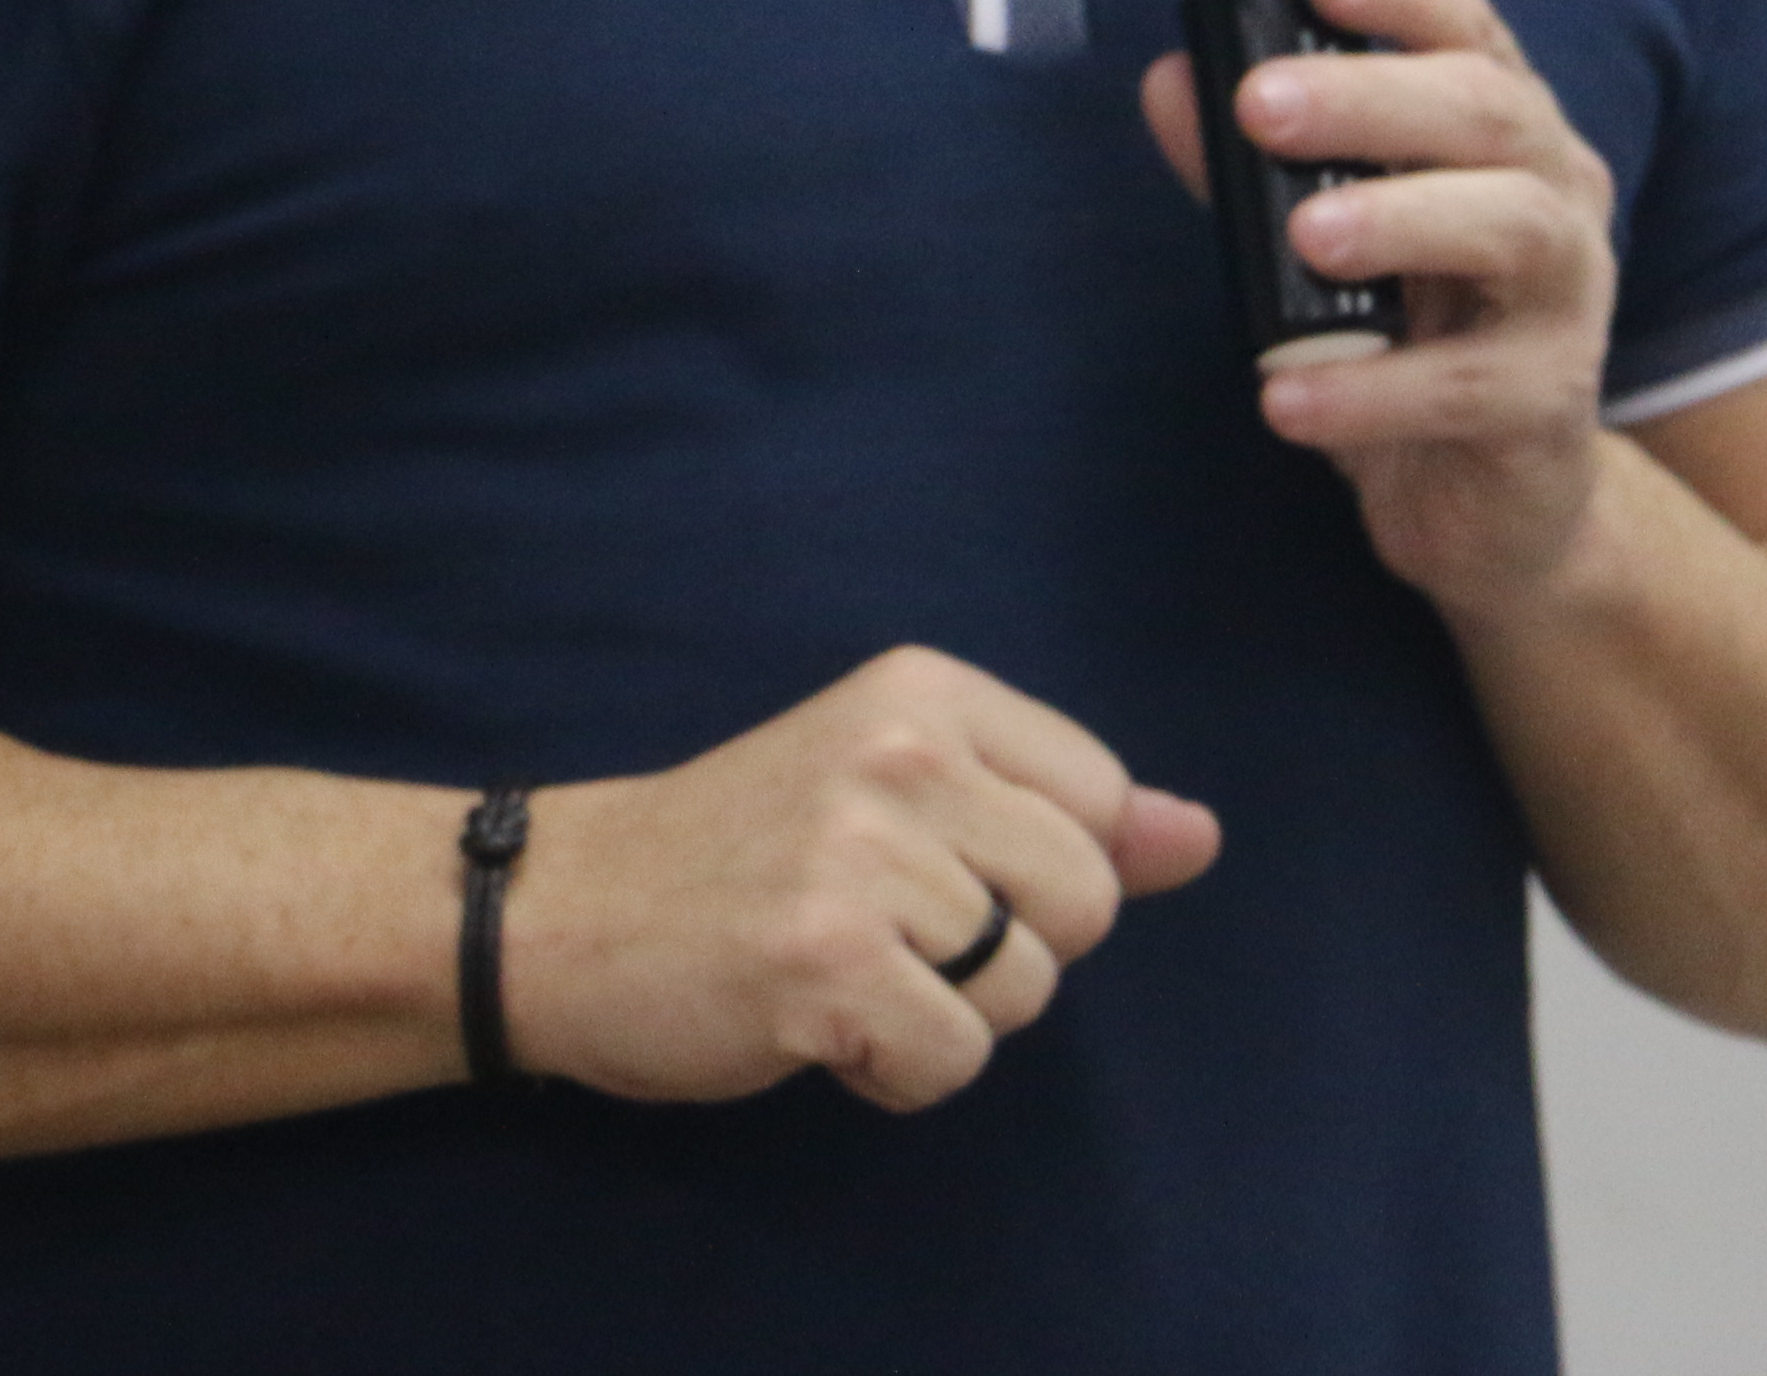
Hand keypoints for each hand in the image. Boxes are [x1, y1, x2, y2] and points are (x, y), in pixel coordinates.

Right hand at [501, 649, 1217, 1113]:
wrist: (565, 910)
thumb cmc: (747, 855)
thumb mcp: (904, 791)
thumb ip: (1060, 810)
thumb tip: (1201, 837)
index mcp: (928, 691)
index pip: (1103, 800)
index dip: (1037, 871)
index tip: (935, 869)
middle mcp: (903, 755)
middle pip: (1086, 903)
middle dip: (1008, 953)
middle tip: (887, 933)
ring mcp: (861, 858)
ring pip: (1025, 991)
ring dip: (946, 1018)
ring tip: (845, 974)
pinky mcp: (825, 963)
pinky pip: (955, 1060)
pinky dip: (897, 1074)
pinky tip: (819, 1026)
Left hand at [1142, 0, 1623, 614]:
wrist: (1499, 507)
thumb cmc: (1416, 343)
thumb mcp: (1331, 246)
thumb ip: (1254, 167)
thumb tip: (1170, 82)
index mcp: (1504, 135)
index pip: (1470, 32)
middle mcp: (1555, 195)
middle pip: (1488, 114)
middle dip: (1374, 97)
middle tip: (1262, 103)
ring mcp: (1567, 300)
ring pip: (1512, 229)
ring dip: (1402, 218)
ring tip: (1303, 233)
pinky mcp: (1548, 404)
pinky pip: (1467, 387)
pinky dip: (1373, 390)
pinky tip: (1289, 395)